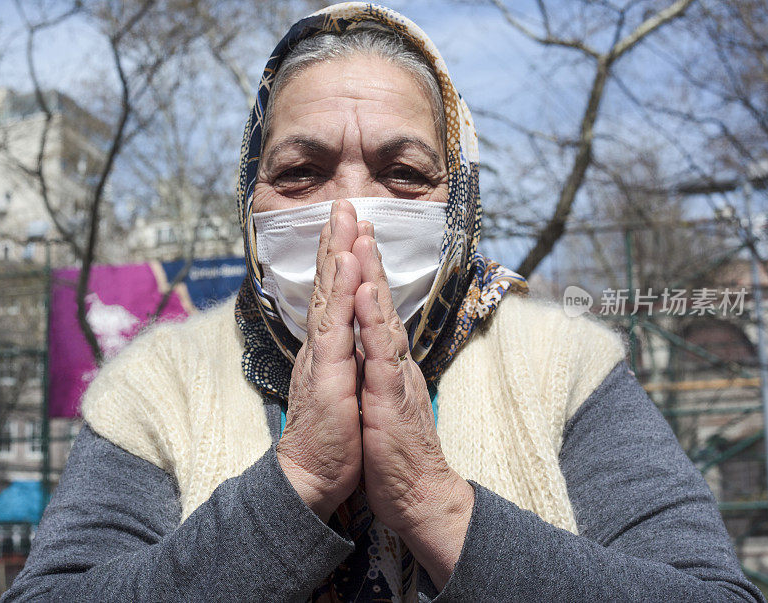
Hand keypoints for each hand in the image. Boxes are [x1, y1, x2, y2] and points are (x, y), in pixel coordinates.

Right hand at [277, 200, 369, 521]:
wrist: (313, 476)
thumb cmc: (332, 436)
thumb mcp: (342, 388)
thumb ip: (343, 358)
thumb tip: (350, 337)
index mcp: (328, 348)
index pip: (333, 295)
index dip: (338, 260)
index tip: (347, 227)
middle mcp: (321, 344)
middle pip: (327, 284)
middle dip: (335, 241)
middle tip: (341, 203)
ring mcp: (321, 356)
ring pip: (329, 294)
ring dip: (336, 253)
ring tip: (341, 217)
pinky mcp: (327, 373)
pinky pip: (336, 325)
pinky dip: (341, 291)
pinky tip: (345, 263)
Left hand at [352, 233, 474, 588]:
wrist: (415, 492)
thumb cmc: (393, 446)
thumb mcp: (380, 397)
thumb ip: (377, 365)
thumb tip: (369, 340)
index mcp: (384, 359)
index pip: (370, 304)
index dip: (362, 267)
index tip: (352, 231)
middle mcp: (392, 359)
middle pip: (377, 299)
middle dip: (366, 253)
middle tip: (356, 212)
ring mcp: (393, 376)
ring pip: (381, 317)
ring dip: (372, 276)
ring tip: (362, 238)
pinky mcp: (390, 398)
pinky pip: (381, 356)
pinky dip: (374, 323)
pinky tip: (368, 295)